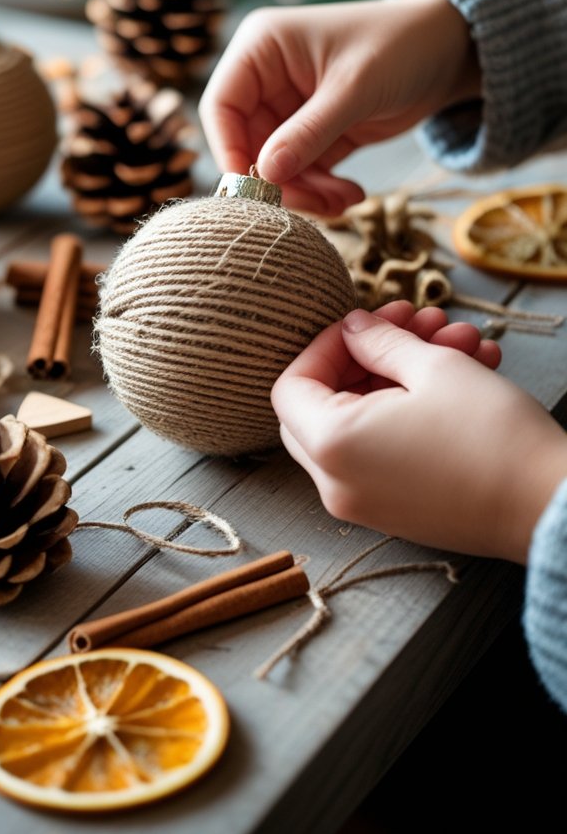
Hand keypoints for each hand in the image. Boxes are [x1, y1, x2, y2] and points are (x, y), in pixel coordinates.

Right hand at [199, 0, 479, 213]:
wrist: (453, 49)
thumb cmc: (401, 46)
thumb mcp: (354, 90)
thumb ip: (308, 133)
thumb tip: (264, 175)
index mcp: (262, 48)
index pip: (222, 105)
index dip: (230, 149)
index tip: (254, 189)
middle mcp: (268, 77)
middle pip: (247, 143)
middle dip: (279, 180)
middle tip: (316, 204)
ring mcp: (291, 106)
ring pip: (275, 164)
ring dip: (305, 190)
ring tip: (344, 201)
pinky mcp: (316, 131)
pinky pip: (303, 170)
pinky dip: (321, 189)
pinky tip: (350, 194)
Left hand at [272, 302, 566, 562]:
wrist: (549, 505)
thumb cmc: (490, 434)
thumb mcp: (431, 366)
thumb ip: (378, 341)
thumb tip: (353, 329)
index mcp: (331, 446)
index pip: (292, 384)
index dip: (326, 343)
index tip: (369, 322)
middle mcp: (337, 484)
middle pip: (320, 406)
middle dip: (367, 357)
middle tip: (410, 325)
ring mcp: (367, 504)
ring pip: (361, 424)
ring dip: (403, 375)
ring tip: (460, 340)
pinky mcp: (399, 511)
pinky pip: (385, 451)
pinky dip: (412, 411)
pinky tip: (467, 372)